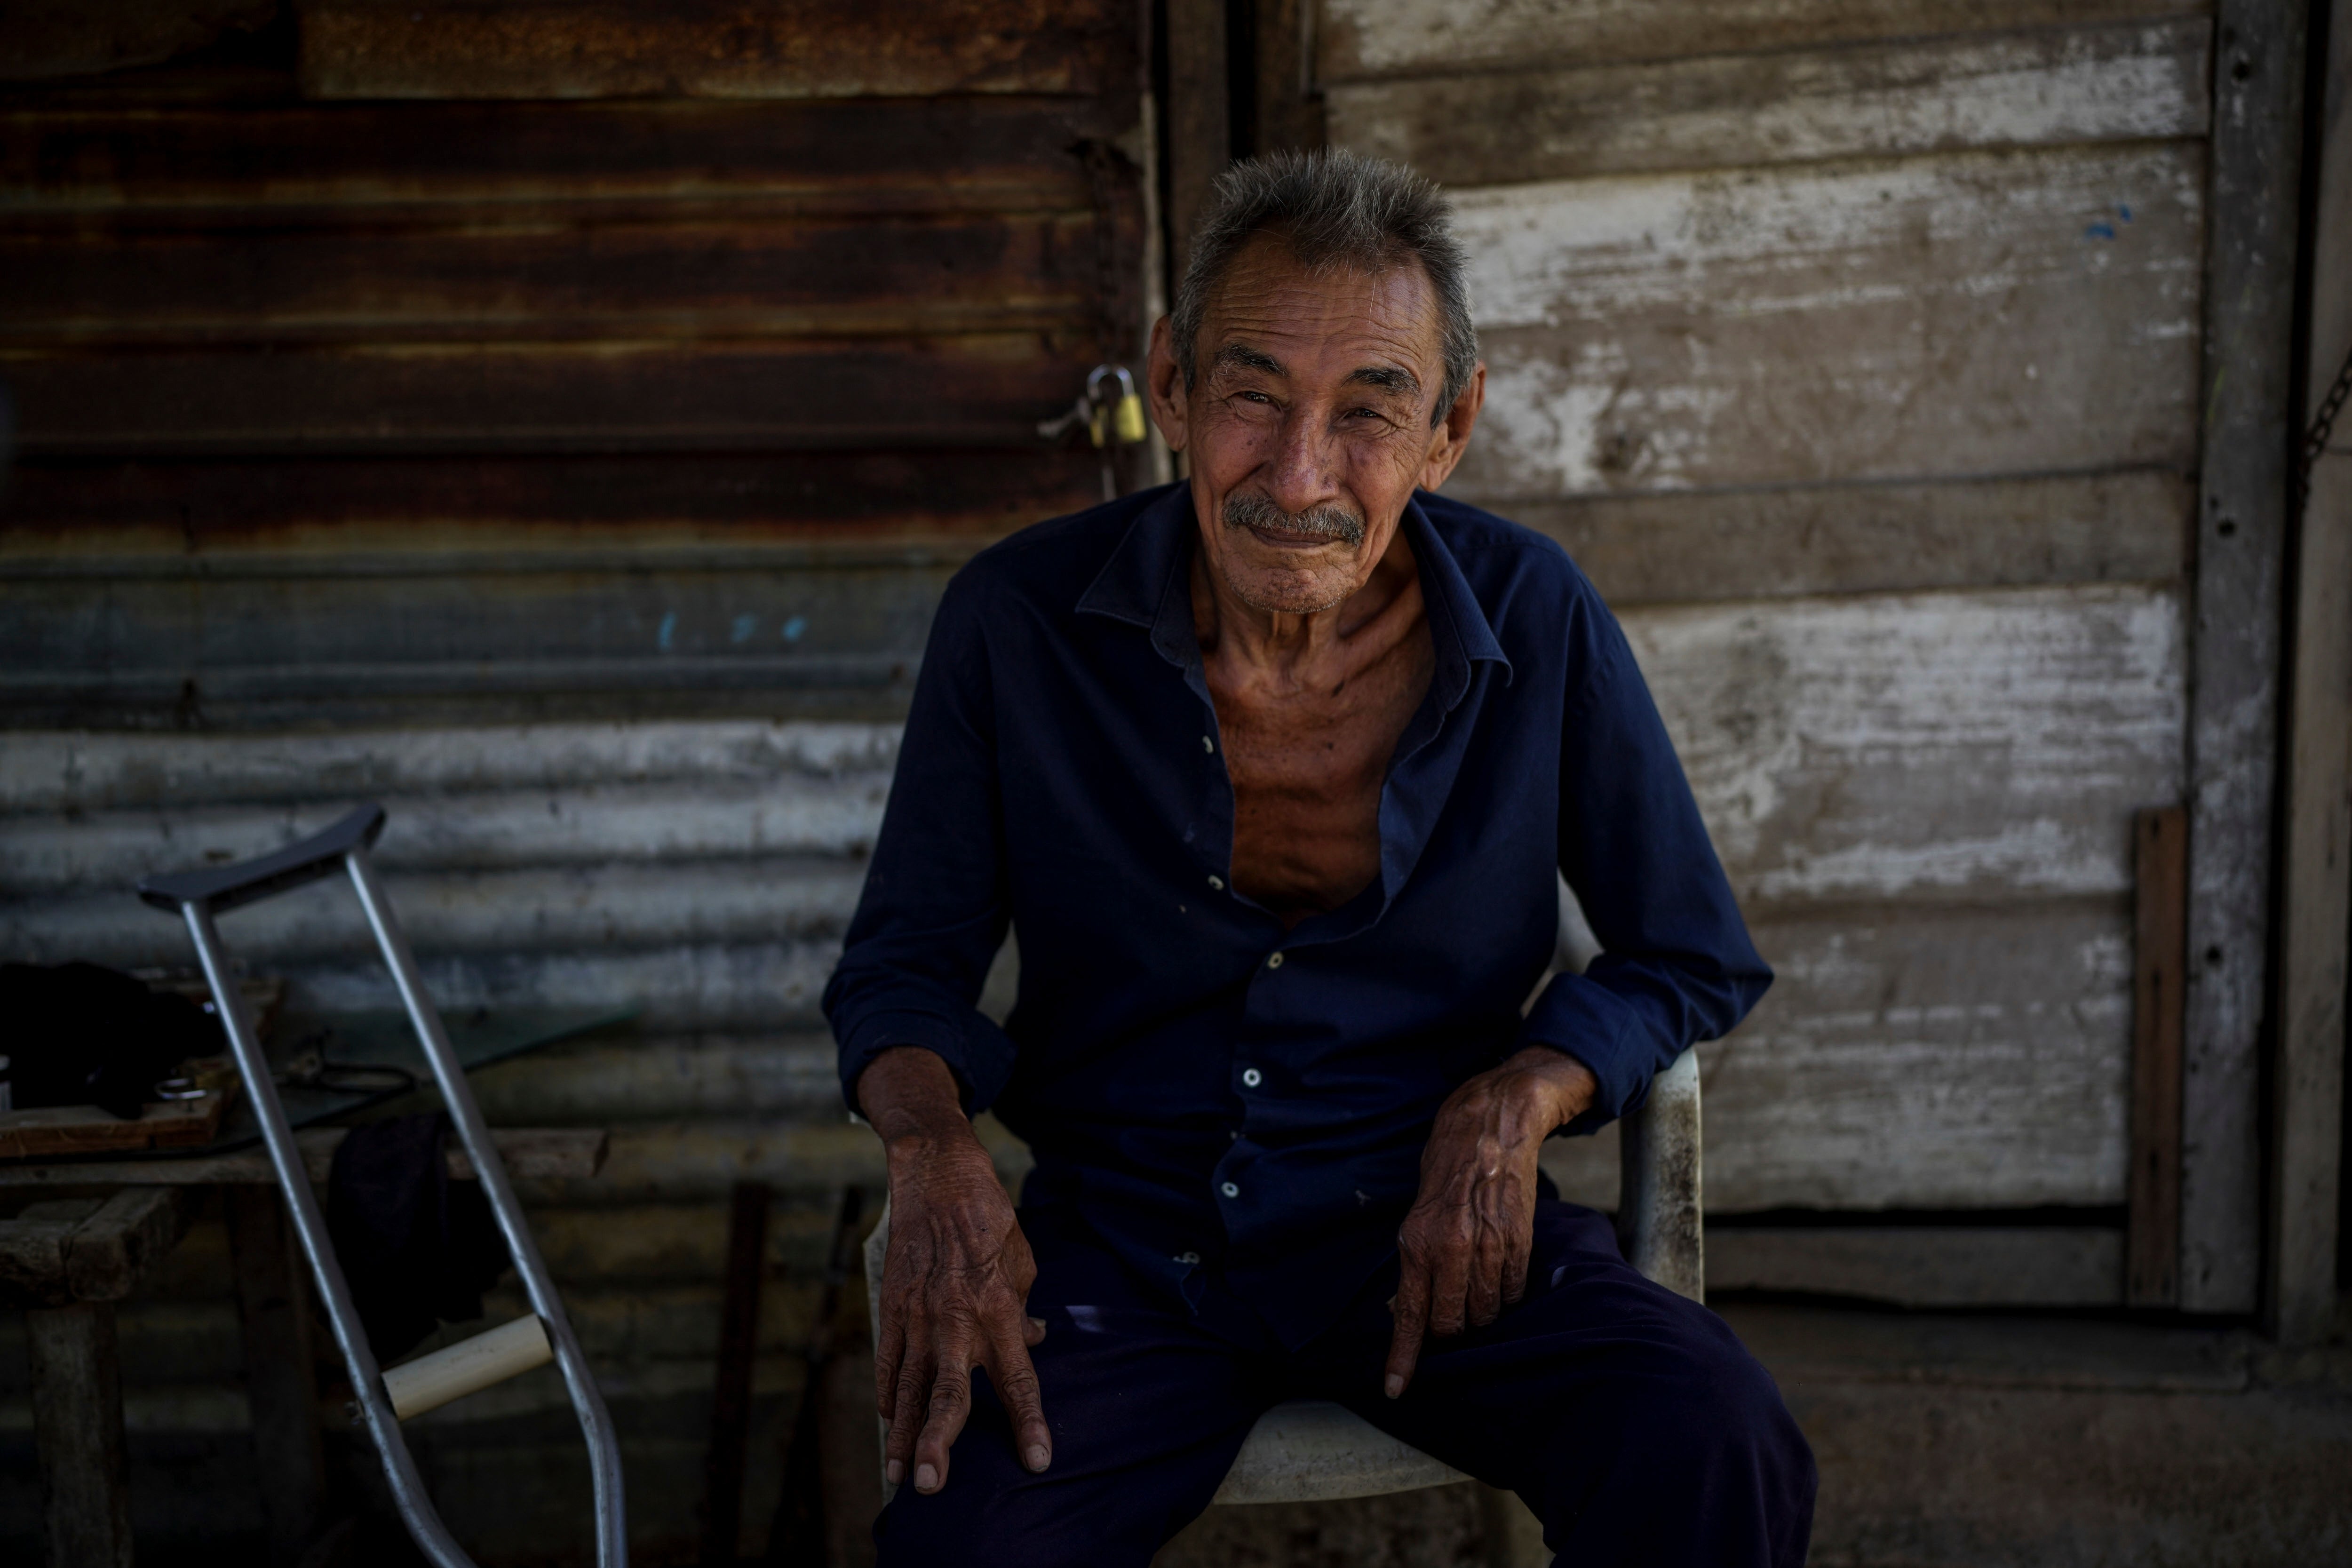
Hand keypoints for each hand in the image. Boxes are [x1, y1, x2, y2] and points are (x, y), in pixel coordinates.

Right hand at [858, 1048, 1051, 1493]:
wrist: (935, 1171)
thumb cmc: (987, 1214)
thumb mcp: (1021, 1259)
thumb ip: (1022, 1307)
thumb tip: (1029, 1344)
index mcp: (998, 1307)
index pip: (1018, 1377)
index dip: (1029, 1421)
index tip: (1038, 1460)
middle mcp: (956, 1318)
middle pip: (947, 1393)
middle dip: (939, 1444)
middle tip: (930, 1485)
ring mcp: (917, 1314)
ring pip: (911, 1387)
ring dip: (906, 1434)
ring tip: (901, 1474)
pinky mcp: (891, 1304)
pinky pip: (889, 1360)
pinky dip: (891, 1393)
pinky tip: (892, 1420)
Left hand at [1384, 1046, 1595, 1398]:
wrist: (1491, 1124)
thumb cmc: (1447, 1167)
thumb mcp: (1418, 1212)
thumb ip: (1417, 1257)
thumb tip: (1412, 1305)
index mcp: (1417, 1242)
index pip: (1411, 1316)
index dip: (1404, 1359)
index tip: (1396, 1390)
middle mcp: (1450, 1249)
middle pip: (1451, 1325)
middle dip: (1450, 1331)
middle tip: (1452, 1314)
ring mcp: (1488, 1247)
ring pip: (1485, 1313)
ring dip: (1480, 1313)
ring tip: (1477, 1287)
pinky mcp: (1518, 1242)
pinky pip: (1512, 1291)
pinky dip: (1506, 1293)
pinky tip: (1499, 1272)